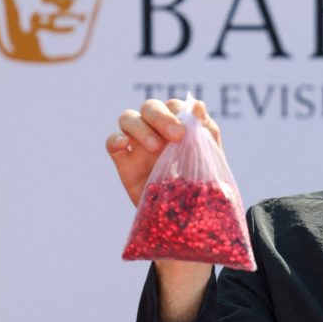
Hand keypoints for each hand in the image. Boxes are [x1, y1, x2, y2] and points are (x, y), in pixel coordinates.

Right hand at [106, 98, 221, 206]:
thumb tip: (198, 105)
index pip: (174, 106)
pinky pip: (112, 142)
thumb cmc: (201, 184)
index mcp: (179, 125)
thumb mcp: (210, 158)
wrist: (187, 216)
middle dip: (161, 117)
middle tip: (176, 135)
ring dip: (140, 127)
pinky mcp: (124, 161)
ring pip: (128, 119)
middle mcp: (156, 129)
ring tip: (155, 147)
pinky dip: (115, 139)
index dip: (179, 111)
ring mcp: (137, 143)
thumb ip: (206, 131)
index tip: (188, 129)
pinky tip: (124, 145)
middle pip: (149, 107)